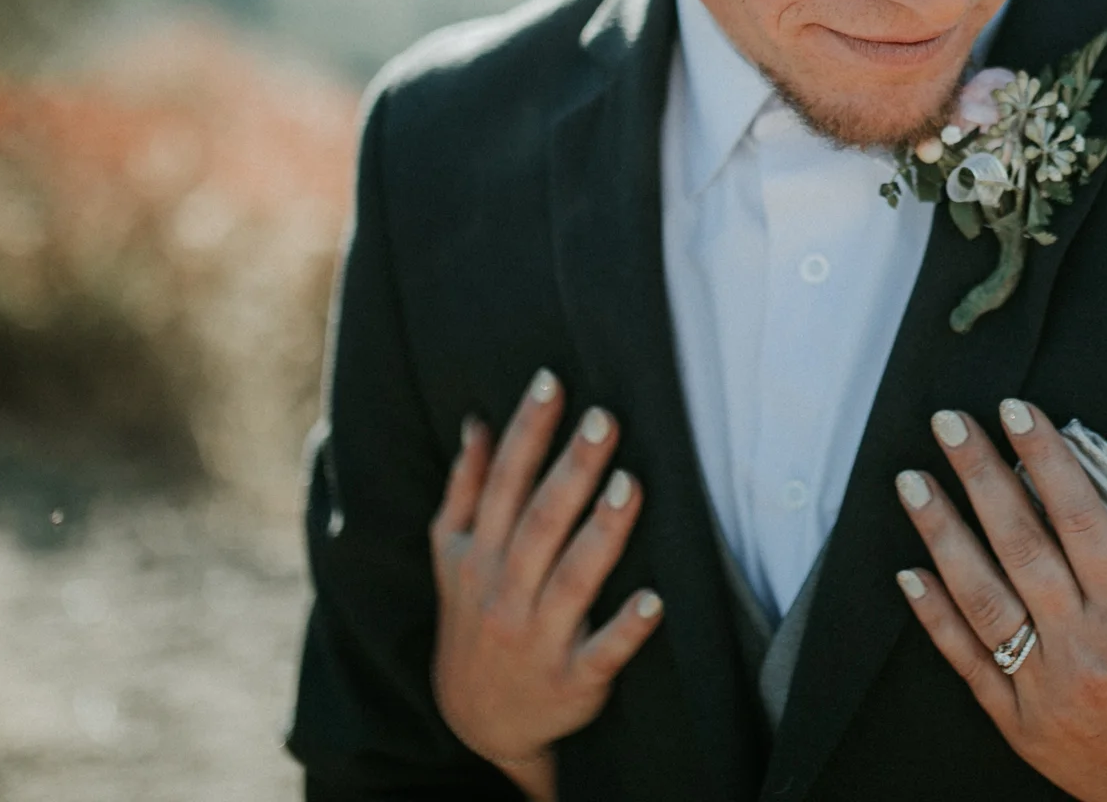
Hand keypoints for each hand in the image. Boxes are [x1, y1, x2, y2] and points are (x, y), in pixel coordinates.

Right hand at [430, 367, 664, 800]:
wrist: (476, 724)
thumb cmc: (472, 621)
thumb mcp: (452, 558)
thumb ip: (465, 492)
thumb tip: (476, 423)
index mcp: (476, 557)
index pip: (503, 485)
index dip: (527, 433)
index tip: (553, 383)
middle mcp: (502, 593)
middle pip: (538, 524)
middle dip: (570, 471)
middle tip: (604, 420)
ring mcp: (537, 638)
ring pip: (571, 580)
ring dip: (600, 535)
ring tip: (628, 485)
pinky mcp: (573, 679)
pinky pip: (601, 653)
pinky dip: (626, 629)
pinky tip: (654, 599)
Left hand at [894, 401, 1106, 801]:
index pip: (1077, 515)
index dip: (1043, 456)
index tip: (1016, 410)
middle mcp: (1082, 650)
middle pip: (1017, 544)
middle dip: (979, 477)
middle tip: (947, 423)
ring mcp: (1044, 691)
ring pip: (980, 598)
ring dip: (941, 534)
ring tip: (913, 482)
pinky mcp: (1022, 726)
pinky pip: (968, 664)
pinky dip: (934, 617)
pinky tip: (908, 574)